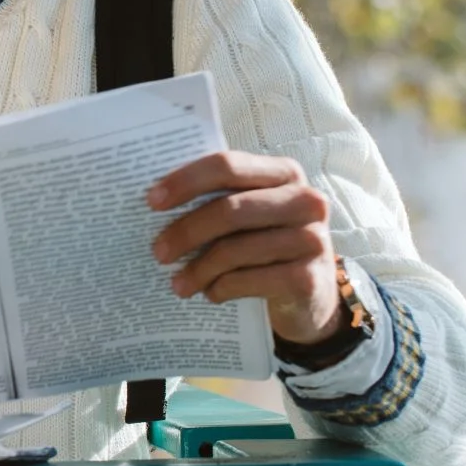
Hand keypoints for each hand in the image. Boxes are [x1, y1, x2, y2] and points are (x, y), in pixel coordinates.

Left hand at [147, 150, 343, 343]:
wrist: (310, 299)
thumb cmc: (266, 247)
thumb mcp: (249, 217)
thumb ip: (218, 199)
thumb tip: (155, 201)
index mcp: (285, 173)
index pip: (228, 165)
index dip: (186, 181)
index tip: (152, 201)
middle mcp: (306, 201)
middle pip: (229, 210)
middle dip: (186, 231)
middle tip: (158, 252)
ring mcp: (313, 240)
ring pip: (236, 249)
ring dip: (198, 269)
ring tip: (178, 285)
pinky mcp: (308, 279)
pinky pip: (249, 280)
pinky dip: (221, 288)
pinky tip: (211, 294)